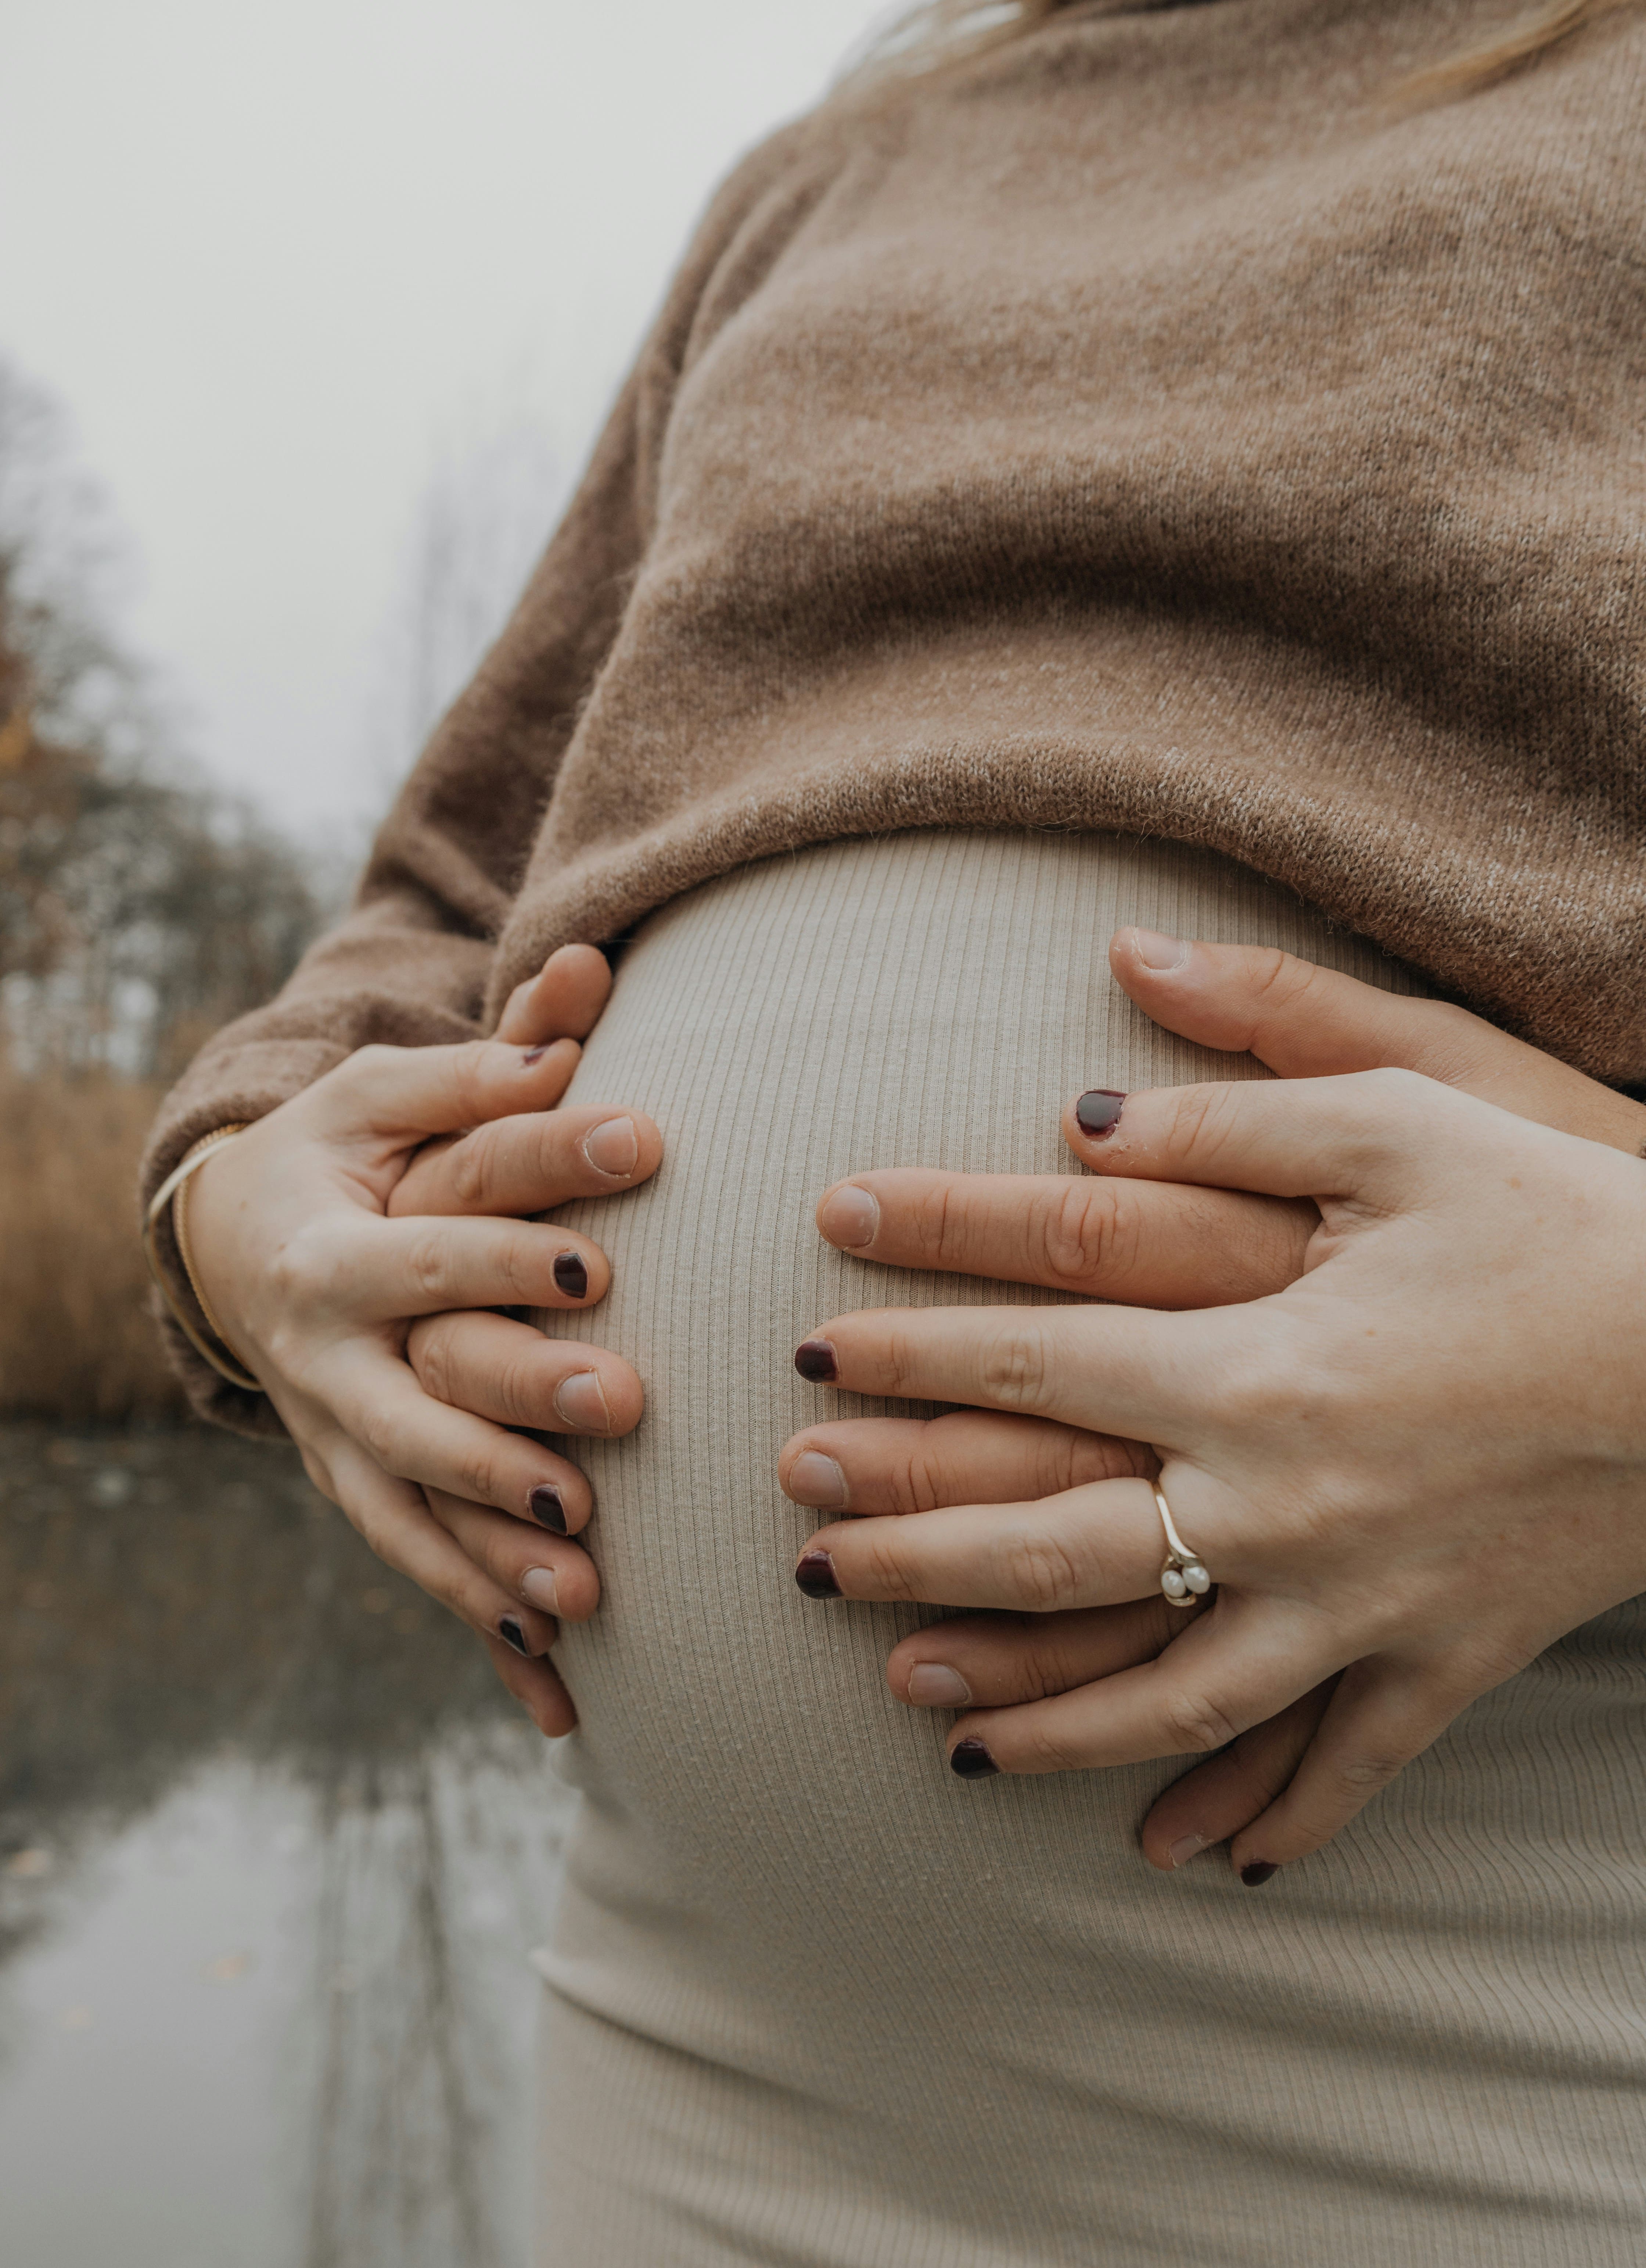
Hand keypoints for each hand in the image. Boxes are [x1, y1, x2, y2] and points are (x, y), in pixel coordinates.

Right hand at [186, 945, 661, 1734]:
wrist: (232, 1245)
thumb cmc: (331, 1152)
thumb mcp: (381, 1093)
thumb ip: (485, 1057)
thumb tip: (589, 981)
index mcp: (333, 1253)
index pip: (434, 1251)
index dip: (512, 1249)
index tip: (603, 1256)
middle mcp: (327, 1361)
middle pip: (419, 1399)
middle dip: (512, 1415)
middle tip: (620, 1412)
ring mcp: (338, 1440)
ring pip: (414, 1513)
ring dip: (495, 1557)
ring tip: (590, 1592)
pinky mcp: (360, 1490)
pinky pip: (421, 1568)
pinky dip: (483, 1629)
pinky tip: (560, 1698)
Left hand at [781, 934, 1645, 1874]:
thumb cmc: (1568, 1216)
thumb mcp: (1409, 1116)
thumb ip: (1237, 1099)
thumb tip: (1085, 1106)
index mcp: (1259, 1363)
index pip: (1034, 1354)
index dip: (907, 1346)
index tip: (804, 1347)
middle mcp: (1283, 1502)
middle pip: (1052, 1540)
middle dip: (910, 1546)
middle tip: (800, 1549)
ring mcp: (1359, 1602)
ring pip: (1159, 1687)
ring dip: (1031, 1708)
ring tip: (919, 1714)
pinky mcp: (1443, 1657)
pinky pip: (1335, 1764)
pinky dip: (1260, 1811)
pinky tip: (1184, 1855)